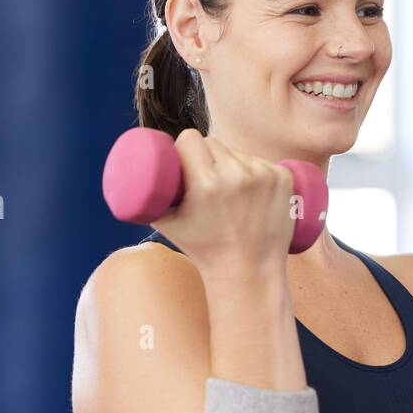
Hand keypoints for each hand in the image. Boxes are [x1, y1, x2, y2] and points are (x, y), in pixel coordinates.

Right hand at [150, 129, 296, 278]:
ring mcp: (265, 177)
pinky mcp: (285, 180)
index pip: (191, 139)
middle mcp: (238, 176)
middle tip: (205, 178)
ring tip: (229, 192)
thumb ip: (145, 200)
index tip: (184, 160)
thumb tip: (127, 178)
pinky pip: (262, 162)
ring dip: (232, 163)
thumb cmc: (204, 250)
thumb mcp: (167, 225)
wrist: (249, 273)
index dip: (185, 147)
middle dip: (207, 156)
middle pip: (214, 143)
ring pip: (239, 152)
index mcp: (207, 184)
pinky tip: (253, 190)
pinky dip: (256, 171)